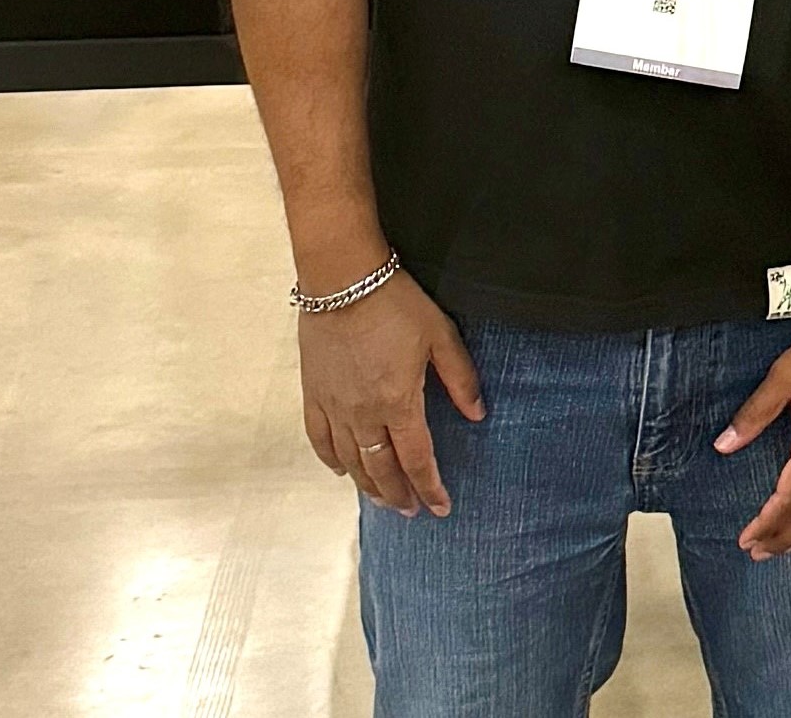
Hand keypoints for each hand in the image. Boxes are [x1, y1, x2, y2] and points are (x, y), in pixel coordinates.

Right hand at [296, 270, 484, 516]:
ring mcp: (335, 407)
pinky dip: (332, 460)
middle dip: (400, 495)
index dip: (429, 487)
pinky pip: (319, 439)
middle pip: (382, 469)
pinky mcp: (313, 393)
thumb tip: (477, 414)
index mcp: (398, 402)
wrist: (342, 278)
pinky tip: (343, 470)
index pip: (417, 459)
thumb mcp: (439, 334)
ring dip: (369, 486)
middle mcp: (364, 414)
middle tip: (412, 511)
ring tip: (384, 500)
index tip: (440, 508)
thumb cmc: (396, 302)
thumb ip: (460, 377)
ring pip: (351, 462)